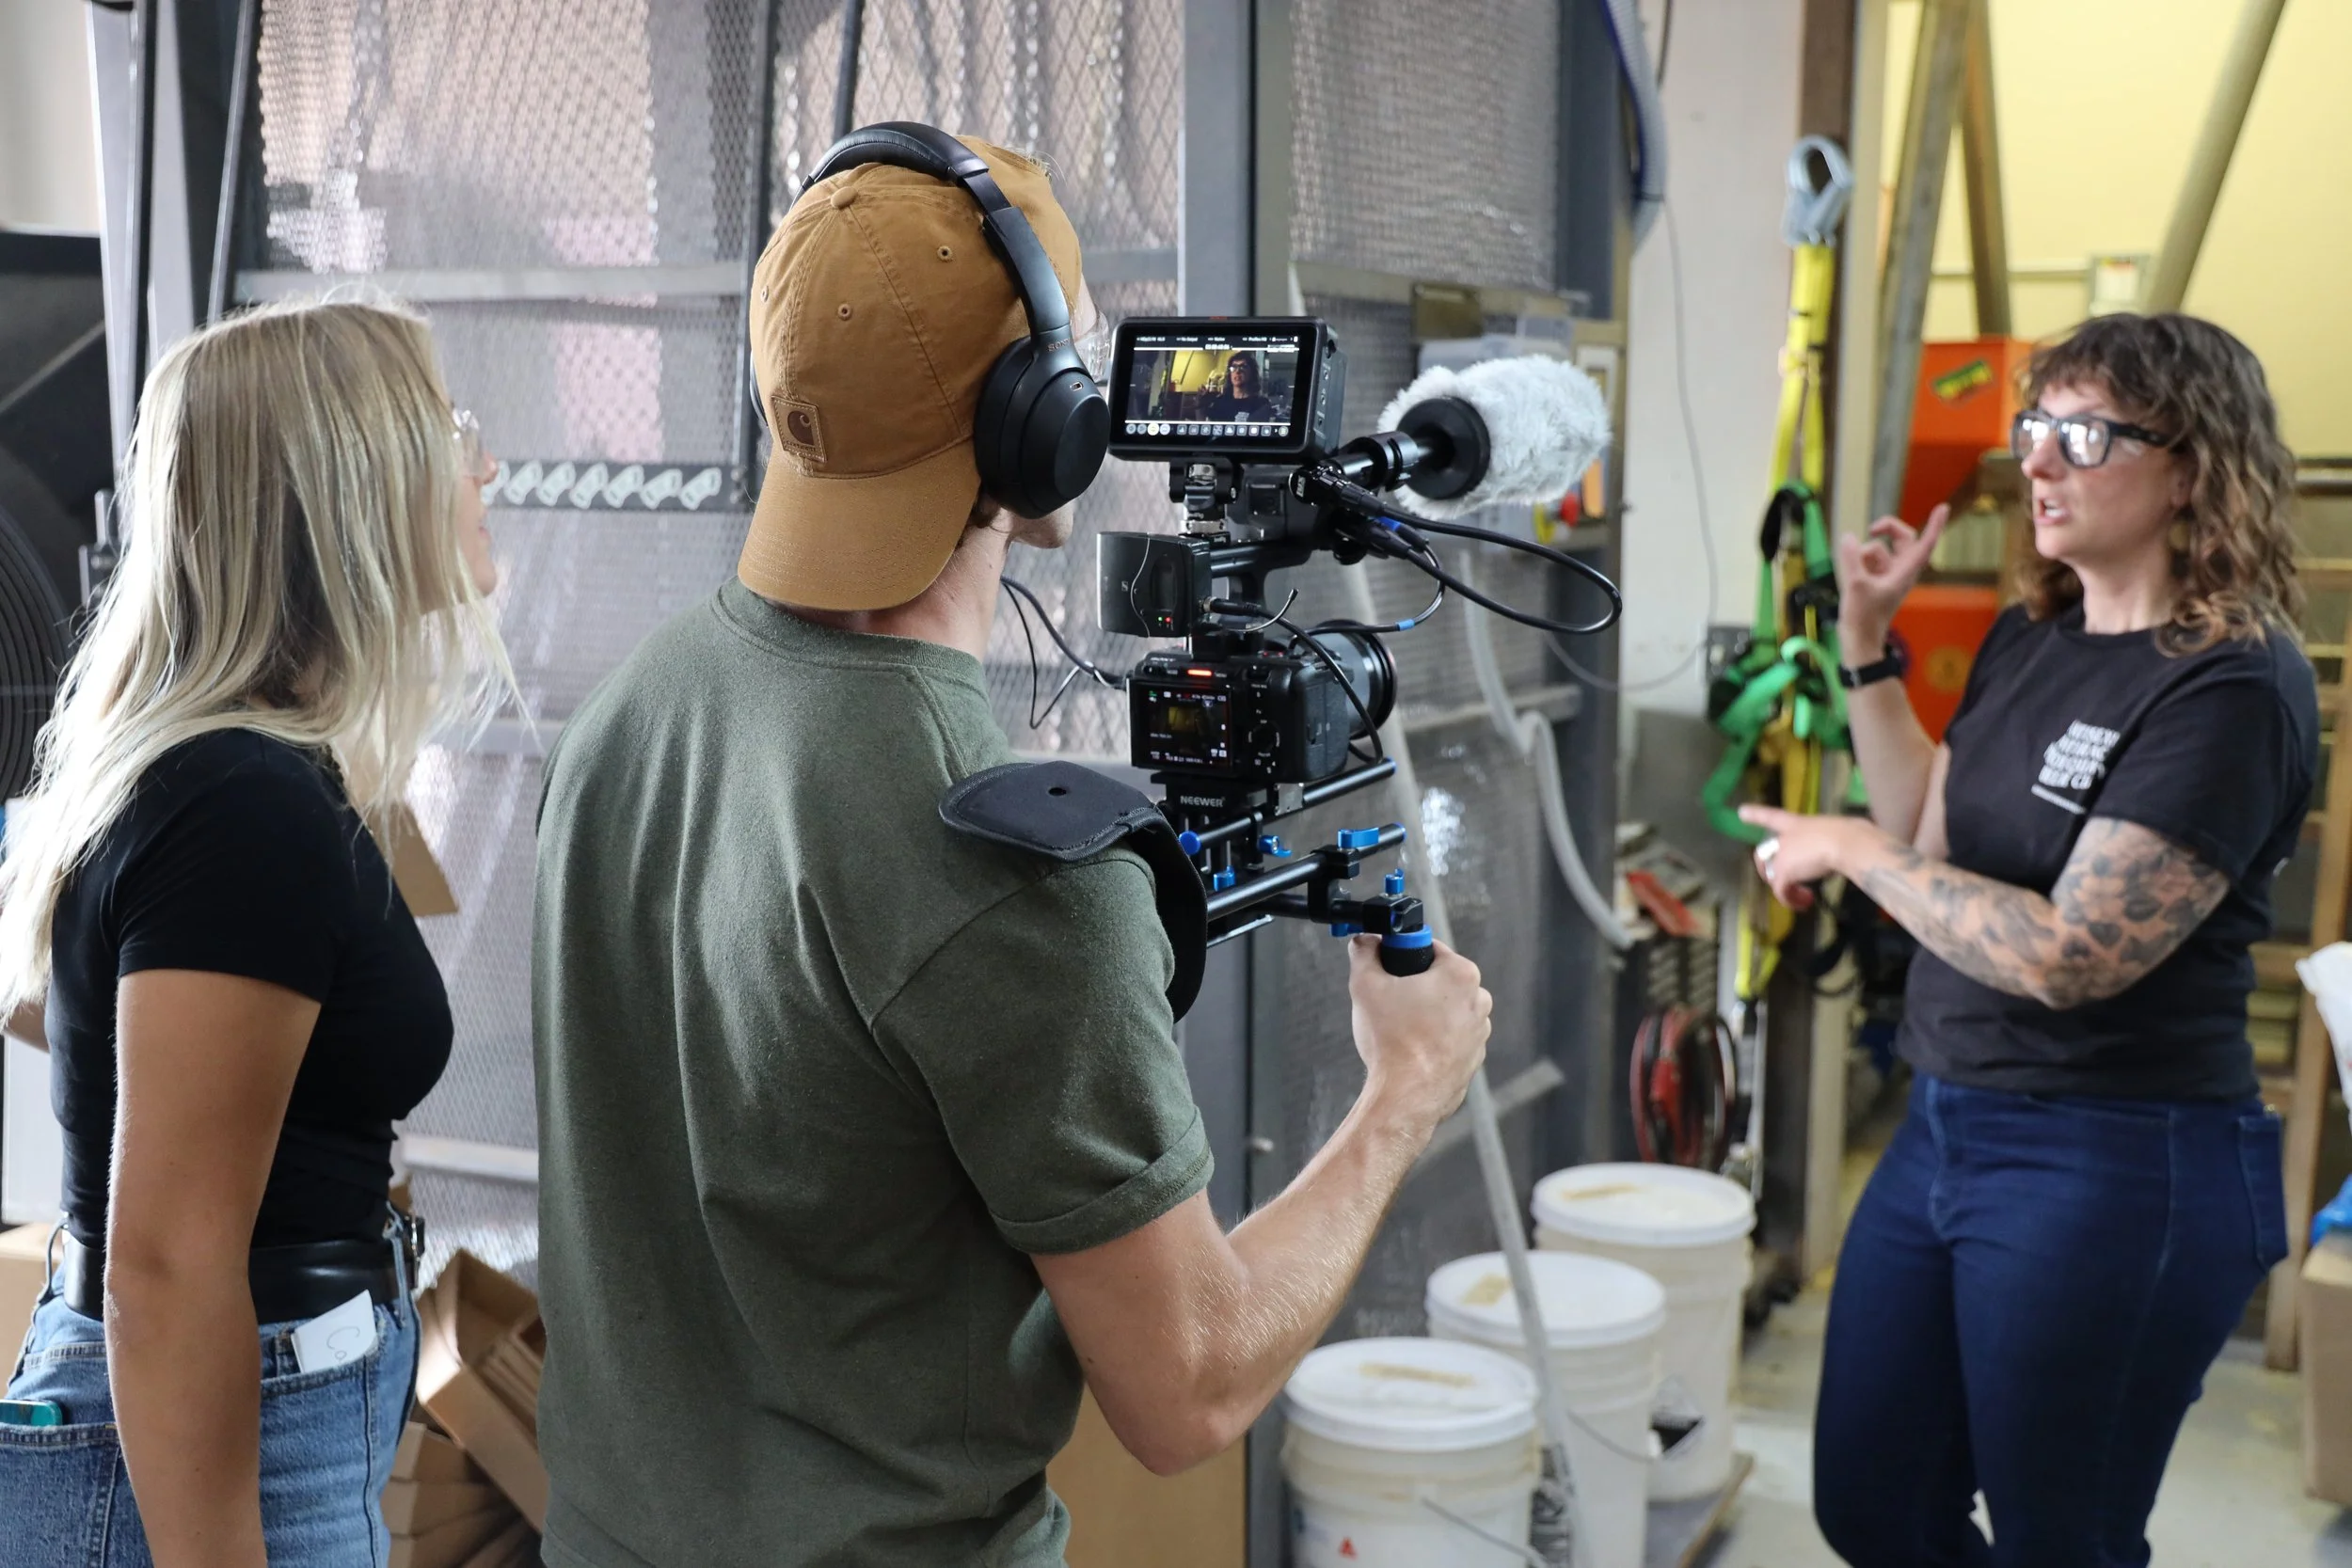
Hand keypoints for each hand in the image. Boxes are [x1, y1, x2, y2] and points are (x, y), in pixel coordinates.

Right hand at [1349, 936, 1490, 1131]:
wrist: (1406, 1096)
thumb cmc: (1393, 1042)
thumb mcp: (1365, 985)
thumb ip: (1364, 953)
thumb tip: (1364, 942)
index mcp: (1460, 974)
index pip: (1431, 948)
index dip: (1404, 956)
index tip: (1390, 969)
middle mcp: (1478, 1000)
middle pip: (1440, 979)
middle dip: (1415, 987)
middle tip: (1390, 1001)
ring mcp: (1479, 1032)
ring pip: (1446, 1010)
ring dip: (1425, 1014)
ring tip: (1399, 1030)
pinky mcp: (1473, 1057)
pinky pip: (1451, 1038)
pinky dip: (1434, 1040)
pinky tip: (1411, 1049)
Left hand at [1739, 806, 1875, 909]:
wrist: (1847, 842)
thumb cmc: (1849, 834)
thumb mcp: (1839, 834)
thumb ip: (1833, 843)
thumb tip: (1846, 853)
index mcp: (1797, 823)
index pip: (1773, 817)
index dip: (1756, 814)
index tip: (1741, 811)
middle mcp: (1785, 837)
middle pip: (1764, 854)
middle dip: (1767, 870)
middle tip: (1781, 885)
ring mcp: (1782, 855)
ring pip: (1773, 876)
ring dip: (1787, 889)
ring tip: (1805, 897)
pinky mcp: (1783, 873)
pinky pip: (1781, 891)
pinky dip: (1791, 900)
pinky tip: (1806, 903)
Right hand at [1836, 505, 1946, 652]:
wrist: (1858, 640)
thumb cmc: (1864, 617)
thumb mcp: (1855, 584)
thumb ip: (1851, 558)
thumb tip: (1848, 537)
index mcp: (1905, 572)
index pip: (1925, 544)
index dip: (1935, 525)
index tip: (1943, 507)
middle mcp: (1900, 571)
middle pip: (1902, 538)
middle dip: (1887, 530)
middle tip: (1872, 529)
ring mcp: (1887, 575)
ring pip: (1878, 550)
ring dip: (1863, 555)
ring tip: (1854, 575)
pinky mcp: (1874, 580)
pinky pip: (1867, 561)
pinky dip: (1857, 563)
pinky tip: (1850, 578)